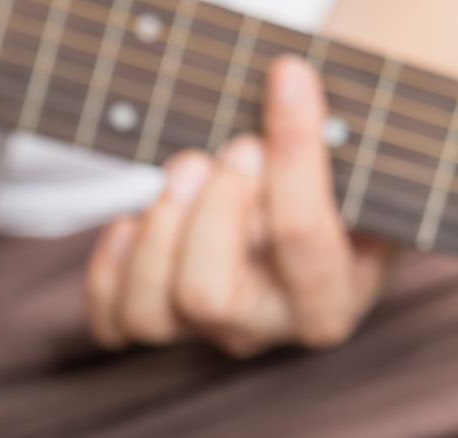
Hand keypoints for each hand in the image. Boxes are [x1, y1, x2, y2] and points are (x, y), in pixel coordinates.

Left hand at [85, 56, 394, 356]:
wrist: (304, 218)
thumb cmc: (331, 186)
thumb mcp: (351, 168)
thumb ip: (327, 144)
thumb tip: (287, 86)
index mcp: (331, 300)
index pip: (300, 238)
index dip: (290, 155)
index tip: (286, 79)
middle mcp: (266, 329)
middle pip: (207, 296)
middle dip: (207, 211)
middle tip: (234, 147)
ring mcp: (206, 333)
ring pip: (149, 315)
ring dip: (155, 231)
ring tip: (187, 168)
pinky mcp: (159, 323)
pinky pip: (111, 320)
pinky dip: (111, 265)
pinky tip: (133, 218)